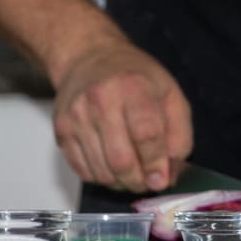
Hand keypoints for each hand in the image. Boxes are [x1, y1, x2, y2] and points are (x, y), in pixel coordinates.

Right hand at [52, 40, 192, 192]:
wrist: (88, 58)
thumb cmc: (133, 77)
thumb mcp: (169, 94)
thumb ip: (179, 133)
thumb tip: (171, 171)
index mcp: (133, 87)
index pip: (146, 135)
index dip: (156, 164)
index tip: (161, 179)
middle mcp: (101, 100)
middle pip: (121, 160)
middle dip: (138, 181)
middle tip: (147, 182)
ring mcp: (77, 116)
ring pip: (101, 171)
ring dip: (121, 183)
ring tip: (131, 175)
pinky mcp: (61, 130)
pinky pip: (83, 171)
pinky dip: (101, 178)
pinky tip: (112, 167)